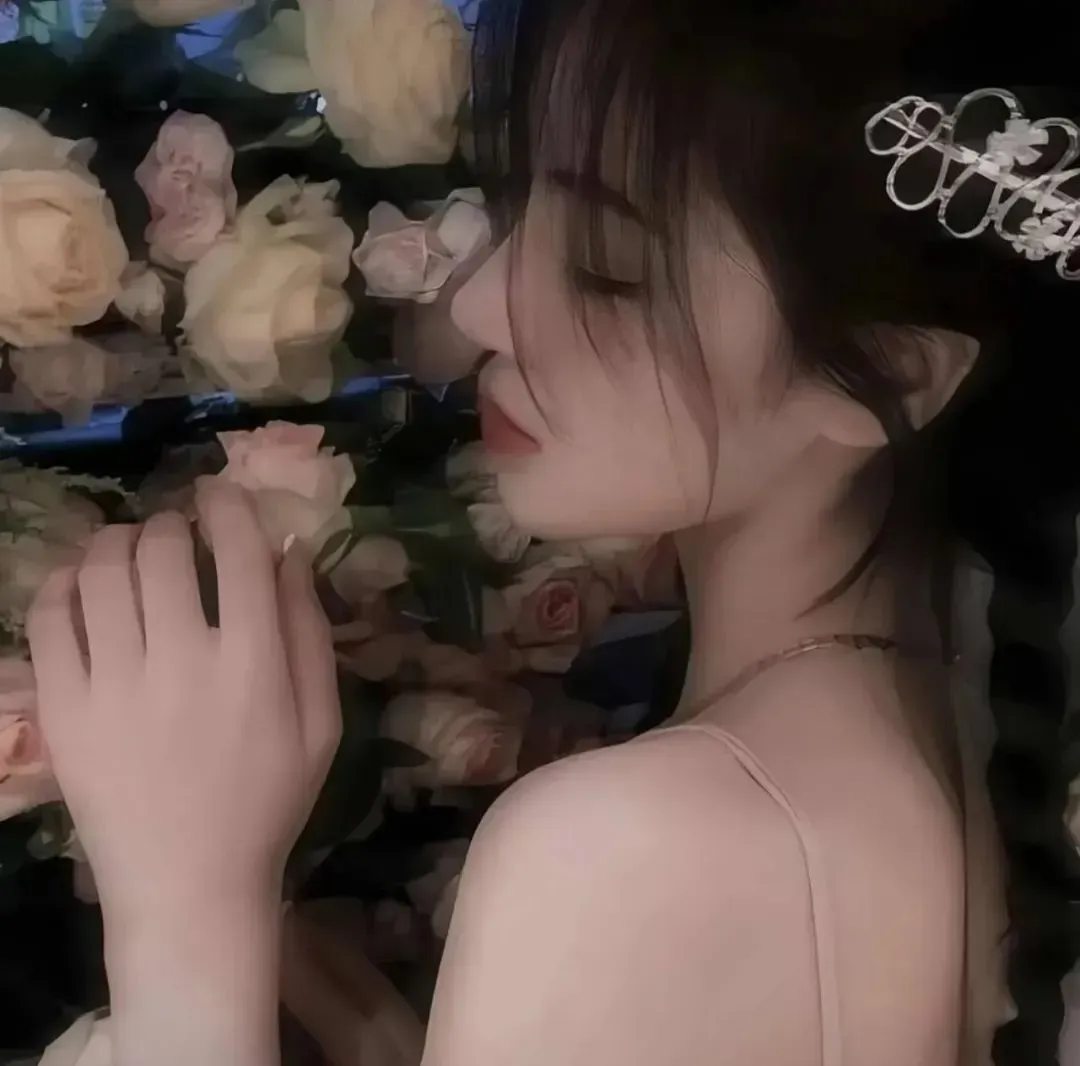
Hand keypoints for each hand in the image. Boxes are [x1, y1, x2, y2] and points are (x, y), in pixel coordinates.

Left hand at [26, 477, 341, 919]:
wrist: (189, 883)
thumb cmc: (268, 801)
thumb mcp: (321, 722)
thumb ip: (310, 633)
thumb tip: (291, 553)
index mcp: (253, 662)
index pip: (237, 550)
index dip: (227, 505)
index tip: (220, 495)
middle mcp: (181, 659)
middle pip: (162, 550)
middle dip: (170, 523)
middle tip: (175, 533)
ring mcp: (114, 684)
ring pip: (101, 573)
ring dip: (117, 542)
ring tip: (128, 549)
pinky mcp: (64, 709)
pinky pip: (50, 619)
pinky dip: (63, 584)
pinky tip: (81, 585)